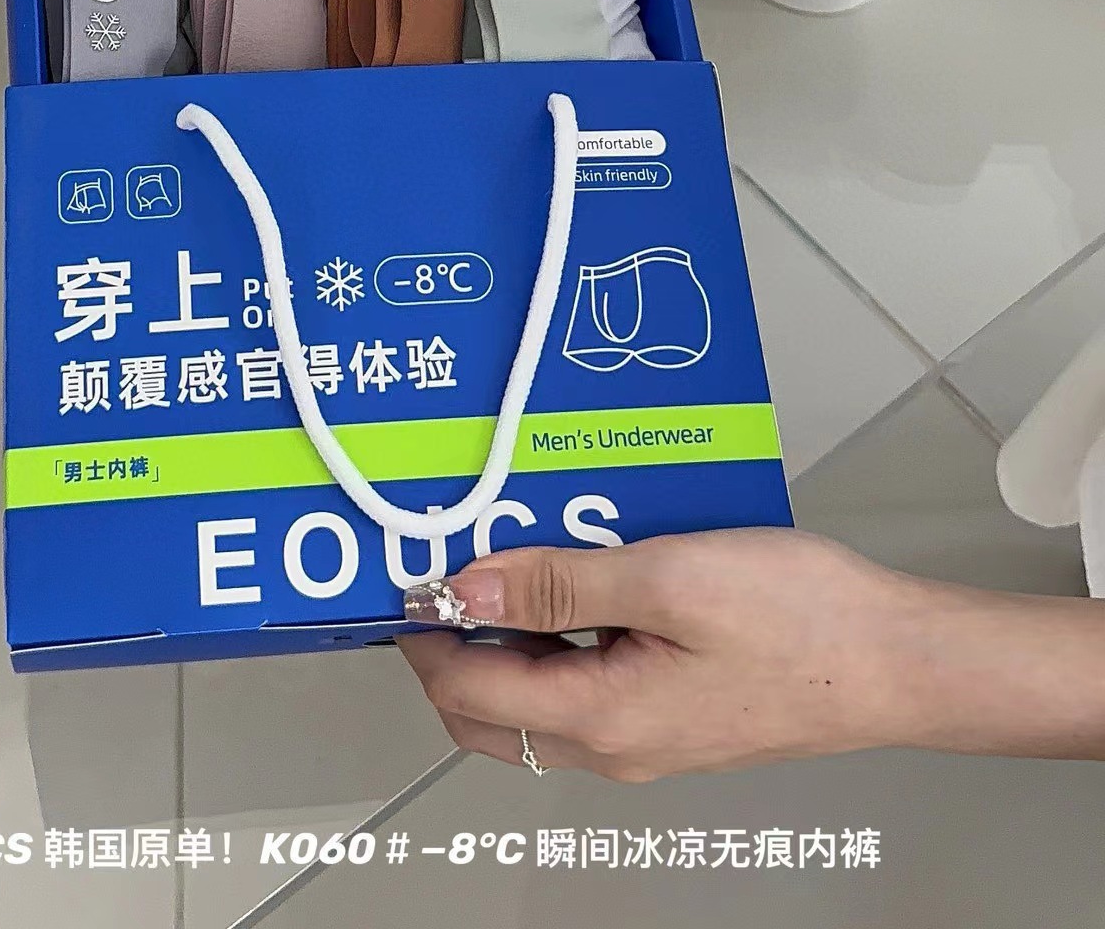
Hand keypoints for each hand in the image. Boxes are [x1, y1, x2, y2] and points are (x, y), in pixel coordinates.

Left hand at [397, 528, 1104, 779]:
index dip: (424, 634)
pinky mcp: (676, 714)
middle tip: (443, 567)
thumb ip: (558, 583)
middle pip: (490, 712)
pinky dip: (558, 640)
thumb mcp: (666, 576)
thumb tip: (467, 588)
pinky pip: (588, 685)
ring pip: (538, 700)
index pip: (467, 690)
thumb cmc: (801, 621)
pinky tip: (578, 576)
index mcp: (603, 717)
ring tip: (506, 558)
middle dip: (450, 647)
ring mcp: (647, 737)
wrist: (897, 662)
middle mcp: (615, 744)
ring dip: (506, 640)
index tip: (405, 575)